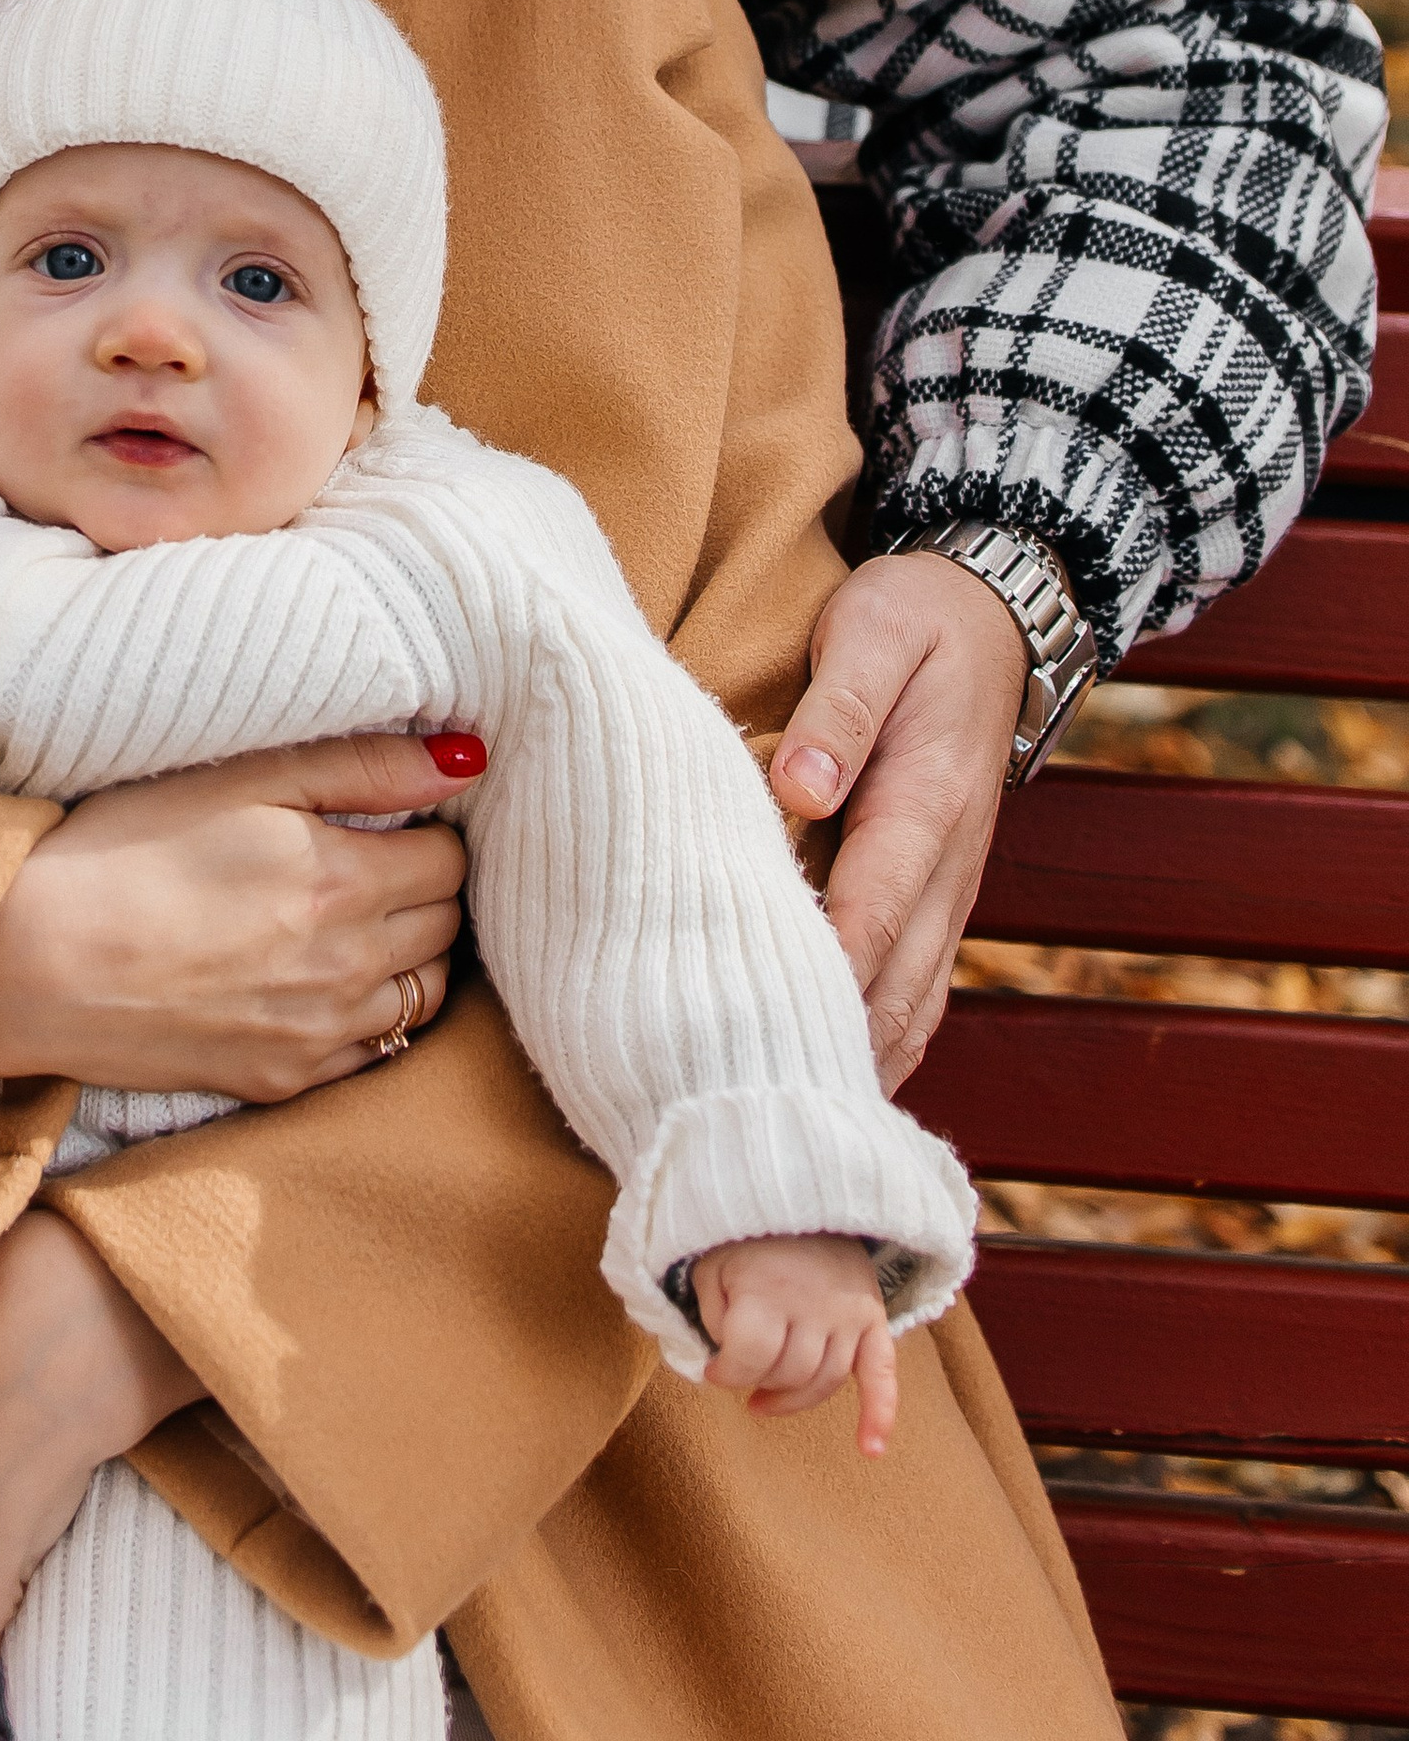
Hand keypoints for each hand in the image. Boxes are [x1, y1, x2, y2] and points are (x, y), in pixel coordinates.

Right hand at [0, 731, 480, 1103]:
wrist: (30, 964)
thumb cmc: (123, 850)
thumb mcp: (238, 777)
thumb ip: (360, 762)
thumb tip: (466, 758)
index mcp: (343, 881)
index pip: (449, 858)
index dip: (425, 828)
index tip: (386, 817)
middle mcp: (348, 968)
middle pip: (445, 927)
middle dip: (423, 888)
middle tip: (374, 860)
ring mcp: (318, 1036)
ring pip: (422, 996)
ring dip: (407, 954)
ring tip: (354, 919)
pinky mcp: (281, 1081)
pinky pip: (373, 1052)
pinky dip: (371, 1015)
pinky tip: (322, 981)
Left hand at [693, 1234, 895, 1456]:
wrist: (802, 1195)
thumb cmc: (747, 1239)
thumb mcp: (712, 1266)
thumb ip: (715, 1316)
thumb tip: (726, 1363)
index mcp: (768, 1289)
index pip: (748, 1358)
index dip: (725, 1373)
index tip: (713, 1370)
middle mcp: (813, 1305)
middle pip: (788, 1373)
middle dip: (758, 1380)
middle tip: (742, 1369)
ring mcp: (848, 1314)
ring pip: (825, 1381)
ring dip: (793, 1399)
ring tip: (763, 1400)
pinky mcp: (873, 1318)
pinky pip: (883, 1374)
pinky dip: (880, 1414)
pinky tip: (870, 1449)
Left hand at [769, 551, 1028, 1090]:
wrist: (993, 621)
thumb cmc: (915, 620)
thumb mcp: (873, 630)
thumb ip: (837, 706)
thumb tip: (800, 785)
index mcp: (926, 806)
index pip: (869, 916)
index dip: (820, 978)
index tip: (761, 1033)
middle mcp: (946, 869)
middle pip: (892, 987)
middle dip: (828, 1048)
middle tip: (746, 1106)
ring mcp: (947, 893)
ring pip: (910, 1007)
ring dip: (856, 1062)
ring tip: (778, 1120)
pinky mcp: (934, 899)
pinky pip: (915, 993)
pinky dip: (880, 1045)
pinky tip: (828, 1084)